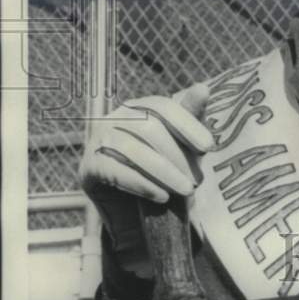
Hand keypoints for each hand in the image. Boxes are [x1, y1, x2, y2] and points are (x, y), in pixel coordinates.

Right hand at [79, 84, 212, 258]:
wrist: (137, 211)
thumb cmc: (166, 169)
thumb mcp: (184, 144)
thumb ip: (191, 116)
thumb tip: (203, 88)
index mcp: (139, 107)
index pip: (162, 107)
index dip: (186, 124)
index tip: (209, 147)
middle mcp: (115, 118)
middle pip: (148, 128)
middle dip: (177, 155)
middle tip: (197, 180)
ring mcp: (98, 141)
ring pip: (132, 149)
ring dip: (164, 171)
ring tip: (185, 189)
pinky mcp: (88, 167)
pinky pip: (115, 171)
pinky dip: (142, 184)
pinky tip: (162, 196)